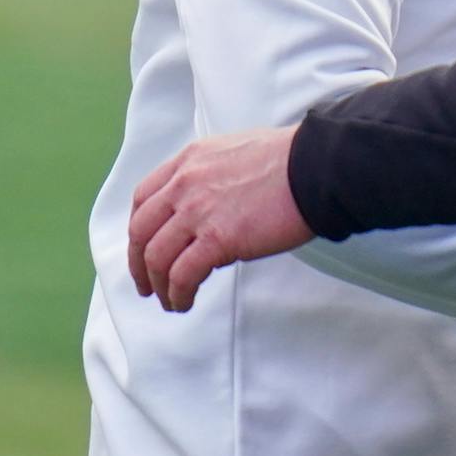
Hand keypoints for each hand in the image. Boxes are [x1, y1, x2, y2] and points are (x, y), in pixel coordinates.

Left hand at [127, 126, 312, 312]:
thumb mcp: (236, 152)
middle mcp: (185, 184)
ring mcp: (198, 212)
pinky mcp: (217, 239)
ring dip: (159, 286)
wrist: (316, 168)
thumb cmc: (291, 161)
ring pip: (157, 257)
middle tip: (147, 285)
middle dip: (139, 264)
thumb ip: (211, 176)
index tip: (143, 247)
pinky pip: (182, 275)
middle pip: (142, 231)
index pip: (144, 197)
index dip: (139, 228)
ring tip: (171, 301)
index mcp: (190, 161)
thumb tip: (209, 213)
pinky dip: (178, 294)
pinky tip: (185, 302)